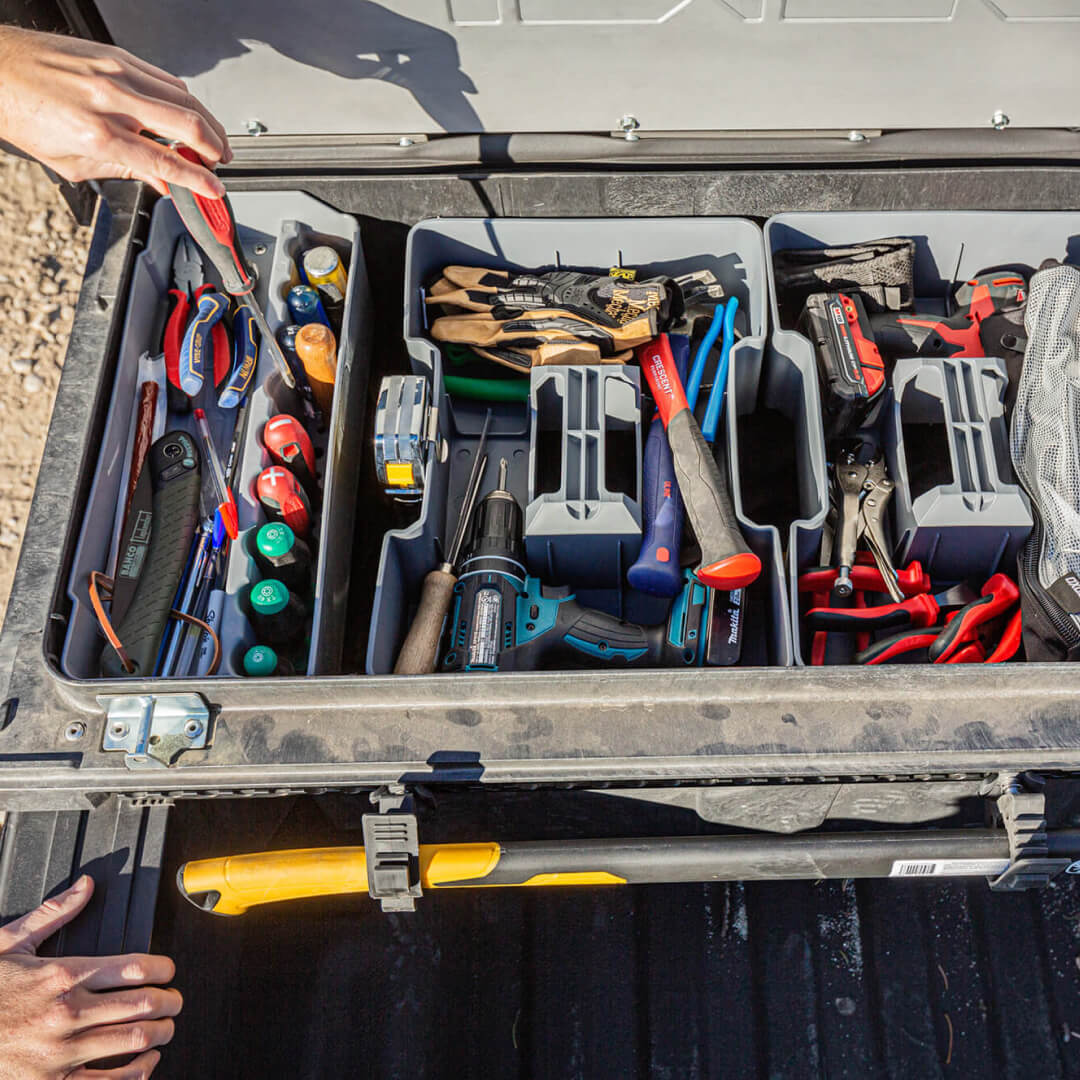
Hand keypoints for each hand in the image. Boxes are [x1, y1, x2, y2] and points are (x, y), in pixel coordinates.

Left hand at [0, 27, 229, 197]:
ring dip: (208, 122)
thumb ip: (124, 173)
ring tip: (215, 141)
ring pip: (184, 96)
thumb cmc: (24, 113)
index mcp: (99, 134)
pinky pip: (164, 78)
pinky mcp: (115, 54)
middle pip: (186, 122)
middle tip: (222, 162)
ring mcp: (115, 71)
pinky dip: (184, 99)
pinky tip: (188, 114)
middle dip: (215, 147)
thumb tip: (159, 183)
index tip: (213, 189)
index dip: (198, 180)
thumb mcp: (73, 162)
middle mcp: (110, 99)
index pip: (165, 161)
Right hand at [0, 875, 181, 1077]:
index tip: (170, 970)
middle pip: (142, 1004)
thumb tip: (86, 886)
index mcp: (62, 976)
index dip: (164, 968)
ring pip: (132, 1041)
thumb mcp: (9, 944)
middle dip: (169, 1000)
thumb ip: (54, 913)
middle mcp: (67, 1013)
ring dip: (160, 1033)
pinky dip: (137, 1072)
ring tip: (166, 1027)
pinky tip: (144, 1062)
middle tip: (175, 999)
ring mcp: (60, 1053)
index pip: (135, 967)